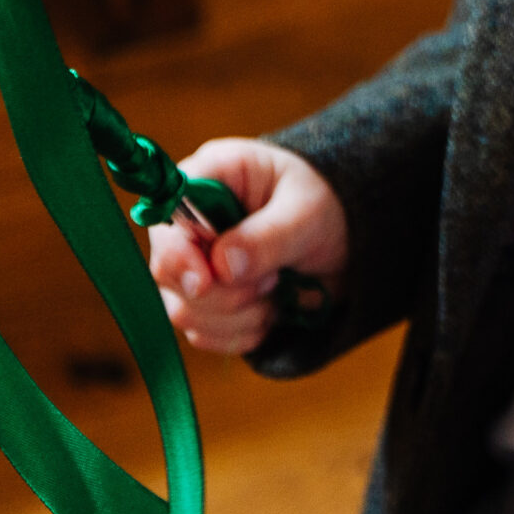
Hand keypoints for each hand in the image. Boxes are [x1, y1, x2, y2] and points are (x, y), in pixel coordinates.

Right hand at [146, 138, 347, 355]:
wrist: (347, 241)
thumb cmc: (326, 204)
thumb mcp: (308, 211)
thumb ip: (268, 236)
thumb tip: (222, 266)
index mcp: (208, 178)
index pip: (165, 217)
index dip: (178, 254)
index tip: (207, 279)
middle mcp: (189, 223)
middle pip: (168, 273)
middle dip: (225, 290)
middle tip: (272, 276)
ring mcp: (194, 266)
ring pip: (184, 312)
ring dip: (239, 314)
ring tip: (277, 286)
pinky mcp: (206, 303)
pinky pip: (204, 336)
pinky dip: (242, 333)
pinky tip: (271, 309)